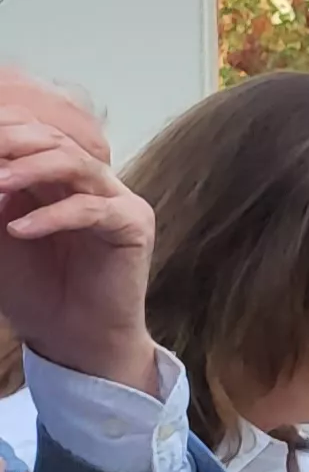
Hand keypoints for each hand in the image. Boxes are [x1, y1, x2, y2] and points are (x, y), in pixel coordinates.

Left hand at [0, 104, 160, 393]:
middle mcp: (89, 181)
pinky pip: (92, 209)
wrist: (72, 338)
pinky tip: (19, 230)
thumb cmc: (34, 289)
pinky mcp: (132, 226)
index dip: (3, 132)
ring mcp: (115, 200)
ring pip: (75, 163)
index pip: (31, 134)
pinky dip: (52, 216)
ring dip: (29, 169)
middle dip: (10, 143)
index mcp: (56, 178)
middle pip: (52, 139)